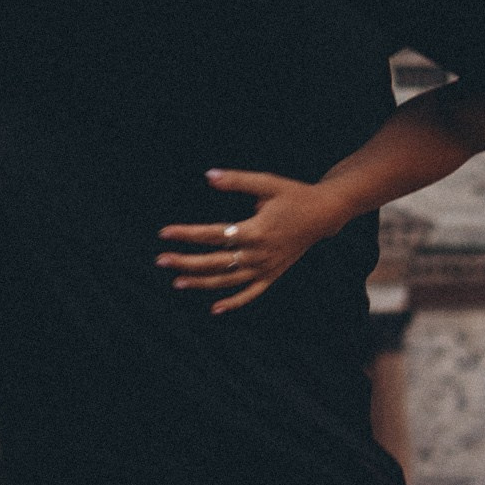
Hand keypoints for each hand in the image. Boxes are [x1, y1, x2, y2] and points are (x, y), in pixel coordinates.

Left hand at [156, 169, 349, 314]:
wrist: (324, 214)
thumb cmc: (293, 195)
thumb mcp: (267, 183)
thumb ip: (237, 181)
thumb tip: (209, 175)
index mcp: (255, 230)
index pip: (213, 234)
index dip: (187, 234)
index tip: (164, 233)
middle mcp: (259, 253)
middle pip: (215, 262)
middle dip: (186, 262)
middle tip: (161, 260)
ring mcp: (266, 268)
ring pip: (228, 281)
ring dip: (202, 283)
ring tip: (177, 282)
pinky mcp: (273, 275)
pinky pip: (250, 293)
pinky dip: (233, 303)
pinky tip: (215, 309)